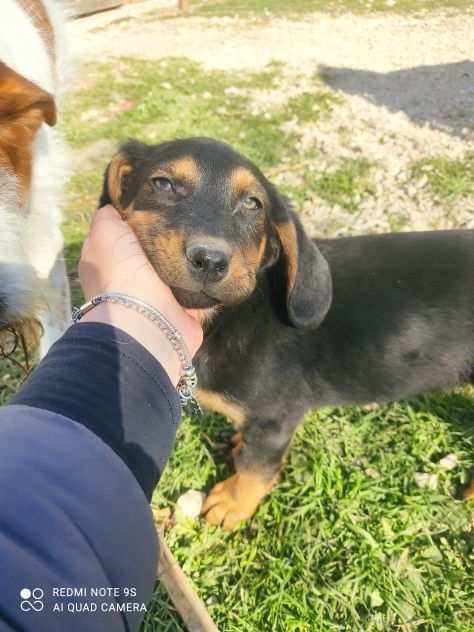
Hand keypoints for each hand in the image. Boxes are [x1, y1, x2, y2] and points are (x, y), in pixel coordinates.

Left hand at [79, 205, 202, 384]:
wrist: (147, 321)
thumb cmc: (121, 272)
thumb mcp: (104, 231)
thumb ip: (109, 216)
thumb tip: (119, 206)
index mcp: (108, 263)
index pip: (121, 234)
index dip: (137, 216)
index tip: (160, 200)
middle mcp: (131, 280)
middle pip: (152, 248)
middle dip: (166, 234)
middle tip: (189, 212)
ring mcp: (158, 297)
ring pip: (175, 267)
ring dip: (188, 256)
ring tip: (208, 229)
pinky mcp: (185, 310)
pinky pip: (197, 287)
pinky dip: (205, 277)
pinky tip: (216, 256)